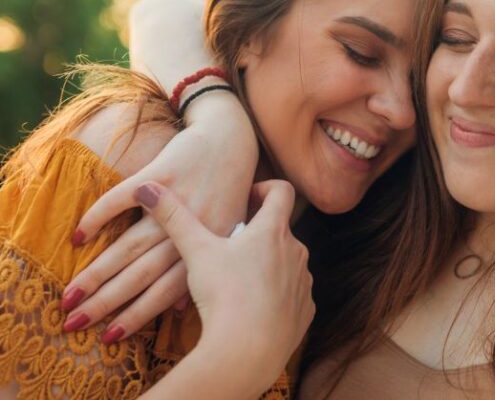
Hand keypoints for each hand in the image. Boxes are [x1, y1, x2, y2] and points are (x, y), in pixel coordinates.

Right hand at [62, 94, 257, 340]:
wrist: (230, 140)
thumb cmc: (230, 191)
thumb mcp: (227, 232)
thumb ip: (205, 267)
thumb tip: (179, 309)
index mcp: (212, 246)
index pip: (168, 290)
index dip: (138, 314)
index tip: (110, 336)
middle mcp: (194, 226)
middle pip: (143, 272)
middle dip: (108, 300)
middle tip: (75, 321)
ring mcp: (177, 200)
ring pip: (130, 244)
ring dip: (97, 272)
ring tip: (71, 294)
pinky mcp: (161, 172)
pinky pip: (122, 199)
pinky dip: (99, 216)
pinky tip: (78, 236)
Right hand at [137, 179, 313, 389]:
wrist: (247, 350)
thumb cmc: (223, 294)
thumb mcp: (196, 251)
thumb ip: (174, 216)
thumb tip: (146, 187)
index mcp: (274, 230)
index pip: (282, 191)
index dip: (264, 189)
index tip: (246, 199)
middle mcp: (297, 251)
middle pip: (279, 230)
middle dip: (255, 235)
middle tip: (227, 249)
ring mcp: (304, 281)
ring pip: (286, 263)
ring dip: (266, 266)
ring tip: (236, 282)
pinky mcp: (305, 309)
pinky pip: (292, 294)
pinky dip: (275, 296)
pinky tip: (251, 308)